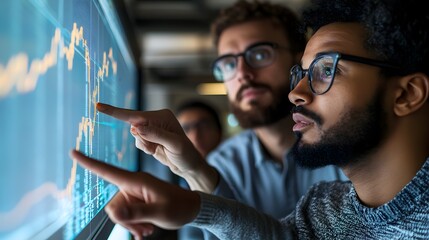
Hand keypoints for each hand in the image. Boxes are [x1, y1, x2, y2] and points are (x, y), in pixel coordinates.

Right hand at [70, 150, 199, 239]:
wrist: (191, 208)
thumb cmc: (179, 207)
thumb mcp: (159, 212)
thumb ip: (136, 212)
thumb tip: (112, 212)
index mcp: (137, 181)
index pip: (108, 170)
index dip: (89, 162)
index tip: (73, 152)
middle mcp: (133, 185)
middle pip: (113, 205)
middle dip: (124, 221)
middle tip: (143, 231)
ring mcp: (135, 193)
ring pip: (120, 213)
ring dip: (131, 225)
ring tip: (148, 230)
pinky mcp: (138, 201)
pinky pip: (127, 215)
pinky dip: (134, 224)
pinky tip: (146, 230)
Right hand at [96, 103, 218, 191]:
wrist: (190, 166)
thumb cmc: (186, 154)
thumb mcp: (174, 145)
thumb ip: (156, 135)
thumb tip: (137, 127)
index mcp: (162, 116)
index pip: (135, 115)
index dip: (116, 112)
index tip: (98, 106)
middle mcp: (156, 119)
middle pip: (134, 126)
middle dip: (142, 140)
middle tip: (155, 148)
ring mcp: (152, 128)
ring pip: (135, 136)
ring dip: (144, 145)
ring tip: (158, 150)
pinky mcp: (149, 137)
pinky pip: (138, 142)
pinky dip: (144, 148)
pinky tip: (156, 151)